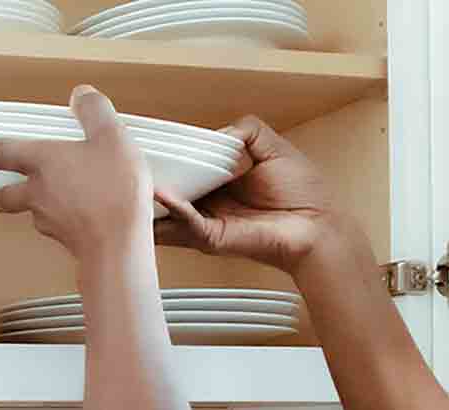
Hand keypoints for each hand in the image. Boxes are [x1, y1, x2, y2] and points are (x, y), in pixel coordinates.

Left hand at [0, 85, 154, 264]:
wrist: (118, 244)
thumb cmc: (113, 191)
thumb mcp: (112, 138)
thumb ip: (95, 112)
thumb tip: (81, 95)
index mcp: (42, 162)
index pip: (0, 152)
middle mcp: (37, 193)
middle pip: (4, 195)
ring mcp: (48, 220)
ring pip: (30, 213)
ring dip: (33, 207)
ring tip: (50, 200)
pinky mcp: (66, 240)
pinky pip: (59, 227)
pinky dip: (66, 221)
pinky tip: (85, 215)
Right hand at [153, 116, 365, 274]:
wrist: (317, 227)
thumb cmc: (303, 195)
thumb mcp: (275, 148)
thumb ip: (248, 131)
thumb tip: (218, 132)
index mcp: (218, 184)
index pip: (184, 169)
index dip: (168, 158)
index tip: (151, 146)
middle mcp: (207, 204)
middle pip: (167, 193)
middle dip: (149, 180)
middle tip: (131, 164)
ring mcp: (206, 222)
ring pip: (167, 213)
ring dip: (151, 200)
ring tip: (135, 181)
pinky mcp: (212, 237)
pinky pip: (186, 223)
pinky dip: (173, 209)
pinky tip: (163, 195)